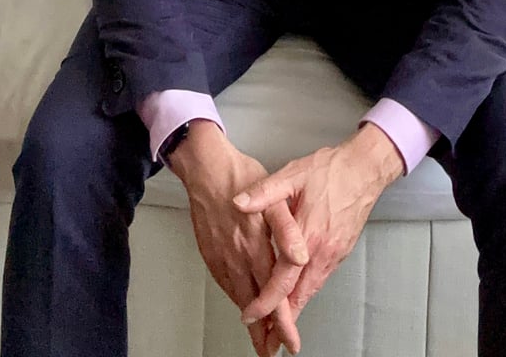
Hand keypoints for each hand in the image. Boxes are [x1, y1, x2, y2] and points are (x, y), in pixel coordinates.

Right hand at [168, 121, 308, 355]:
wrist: (206, 167)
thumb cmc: (242, 175)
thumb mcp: (274, 194)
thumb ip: (287, 228)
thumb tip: (299, 254)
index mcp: (256, 244)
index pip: (273, 292)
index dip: (281, 319)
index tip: (289, 340)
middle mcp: (238, 255)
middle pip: (254, 302)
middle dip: (265, 330)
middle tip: (270, 350)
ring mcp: (221, 255)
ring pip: (239, 295)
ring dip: (250, 318)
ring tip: (258, 337)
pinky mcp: (210, 251)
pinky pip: (225, 282)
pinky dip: (236, 297)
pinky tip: (241, 301)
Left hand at [233, 123, 404, 325]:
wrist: (364, 168)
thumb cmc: (330, 170)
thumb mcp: (292, 175)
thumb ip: (263, 192)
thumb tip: (239, 202)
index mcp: (307, 233)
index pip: (283, 279)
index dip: (265, 302)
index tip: (251, 315)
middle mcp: (322, 250)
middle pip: (299, 296)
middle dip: (281, 320)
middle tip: (266, 339)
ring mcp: (334, 253)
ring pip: (311, 291)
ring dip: (294, 309)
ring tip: (278, 325)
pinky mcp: (341, 251)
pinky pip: (320, 280)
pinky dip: (306, 293)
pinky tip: (297, 295)